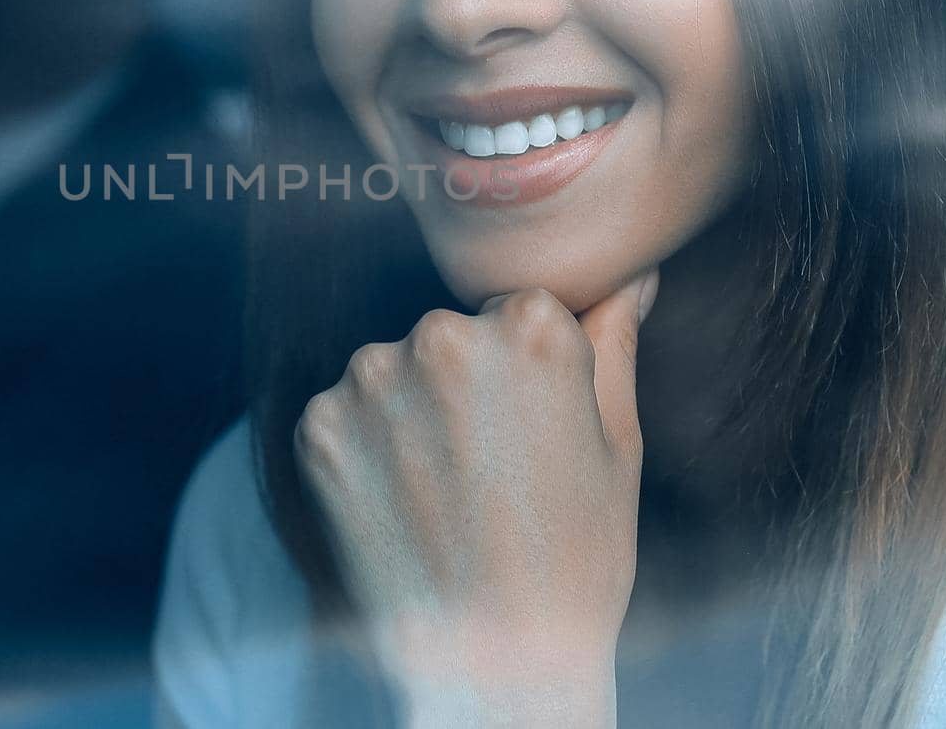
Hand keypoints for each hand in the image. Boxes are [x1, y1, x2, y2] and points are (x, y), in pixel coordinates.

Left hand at [294, 271, 658, 726]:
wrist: (490, 668)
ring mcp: (370, 378)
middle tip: (490, 473)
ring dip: (411, 413)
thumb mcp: (619, 447)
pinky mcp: (318, 424)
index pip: (520, 311)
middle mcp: (442, 334)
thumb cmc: (574, 562)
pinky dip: (365, 450)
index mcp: (531, 327)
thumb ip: (613, 343)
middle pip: (452, 335)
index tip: (532, 433)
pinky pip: (345, 414)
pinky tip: (401, 505)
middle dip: (467, 386)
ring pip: (394, 372)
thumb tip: (627, 276)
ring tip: (445, 495)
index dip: (528, 376)